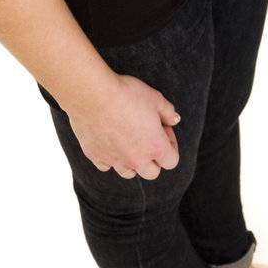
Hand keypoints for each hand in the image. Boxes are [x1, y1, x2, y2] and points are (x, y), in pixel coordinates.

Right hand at [68, 74, 182, 178]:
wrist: (93, 95)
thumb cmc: (126, 93)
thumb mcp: (155, 97)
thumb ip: (168, 111)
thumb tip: (175, 119)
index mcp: (155, 147)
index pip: (171, 161)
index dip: (171, 145)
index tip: (163, 128)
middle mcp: (136, 159)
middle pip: (152, 172)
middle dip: (154, 158)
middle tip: (147, 136)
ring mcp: (114, 160)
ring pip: (128, 173)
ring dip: (132, 161)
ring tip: (129, 140)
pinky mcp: (95, 156)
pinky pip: (106, 165)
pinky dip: (110, 158)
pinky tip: (109, 140)